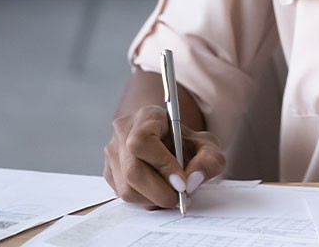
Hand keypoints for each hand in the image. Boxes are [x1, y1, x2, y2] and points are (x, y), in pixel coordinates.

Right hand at [104, 105, 226, 208]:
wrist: (173, 145)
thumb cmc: (188, 144)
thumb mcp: (208, 146)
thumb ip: (208, 161)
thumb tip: (192, 181)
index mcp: (146, 117)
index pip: (142, 142)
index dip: (162, 165)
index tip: (182, 182)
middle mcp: (123, 132)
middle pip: (132, 170)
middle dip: (159, 191)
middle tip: (180, 197)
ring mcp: (112, 153)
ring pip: (126, 189)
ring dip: (153, 199)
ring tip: (172, 194)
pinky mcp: (109, 173)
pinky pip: (123, 196)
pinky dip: (145, 201)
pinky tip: (159, 192)